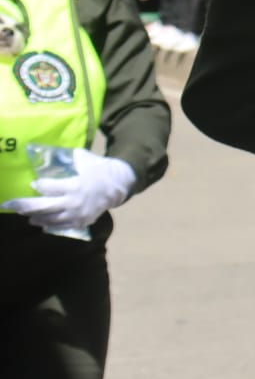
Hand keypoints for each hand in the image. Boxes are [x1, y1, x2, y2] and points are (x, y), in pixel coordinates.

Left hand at [3, 148, 134, 234]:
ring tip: (25, 215)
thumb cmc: (101, 170)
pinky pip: (62, 226)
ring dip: (35, 217)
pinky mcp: (82, 221)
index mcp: (74, 185)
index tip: (33, 184)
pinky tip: (41, 223)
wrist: (120, 185)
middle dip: (25, 205)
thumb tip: (56, 152)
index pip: (48, 187)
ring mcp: (77, 214)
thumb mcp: (86, 159)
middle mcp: (73, 202)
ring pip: (50, 218)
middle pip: (44, 206)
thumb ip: (70, 157)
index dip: (39, 185)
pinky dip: (50, 225)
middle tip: (11, 204)